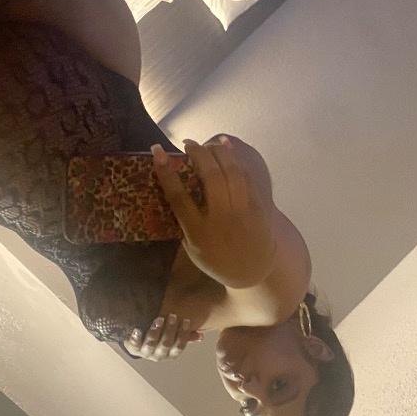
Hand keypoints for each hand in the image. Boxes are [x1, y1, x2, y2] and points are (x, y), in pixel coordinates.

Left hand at [122, 314, 202, 361]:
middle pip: (166, 344)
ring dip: (155, 332)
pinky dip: (135, 337)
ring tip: (158, 319)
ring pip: (151, 344)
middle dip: (170, 330)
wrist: (138, 345)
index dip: (183, 335)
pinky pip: (134, 344)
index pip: (179, 346)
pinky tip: (137, 329)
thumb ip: (186, 337)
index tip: (185, 321)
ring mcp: (145, 353)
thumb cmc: (159, 339)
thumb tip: (201, 336)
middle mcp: (158, 356)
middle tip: (172, 316)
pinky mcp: (133, 348)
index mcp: (170, 354)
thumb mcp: (173, 338)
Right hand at [152, 138, 275, 288]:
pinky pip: (246, 177)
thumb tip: (171, 187)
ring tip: (208, 143)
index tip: (158, 151)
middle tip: (188, 144)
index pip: (179, 197)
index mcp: (199, 233)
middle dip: (198, 154)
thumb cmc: (216, 259)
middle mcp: (221, 220)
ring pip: (232, 172)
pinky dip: (235, 158)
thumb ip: (184, 221)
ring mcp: (242, 213)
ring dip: (218, 152)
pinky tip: (227, 146)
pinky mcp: (258, 207)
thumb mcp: (193, 247)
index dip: (167, 172)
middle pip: (210, 177)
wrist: (253, 272)